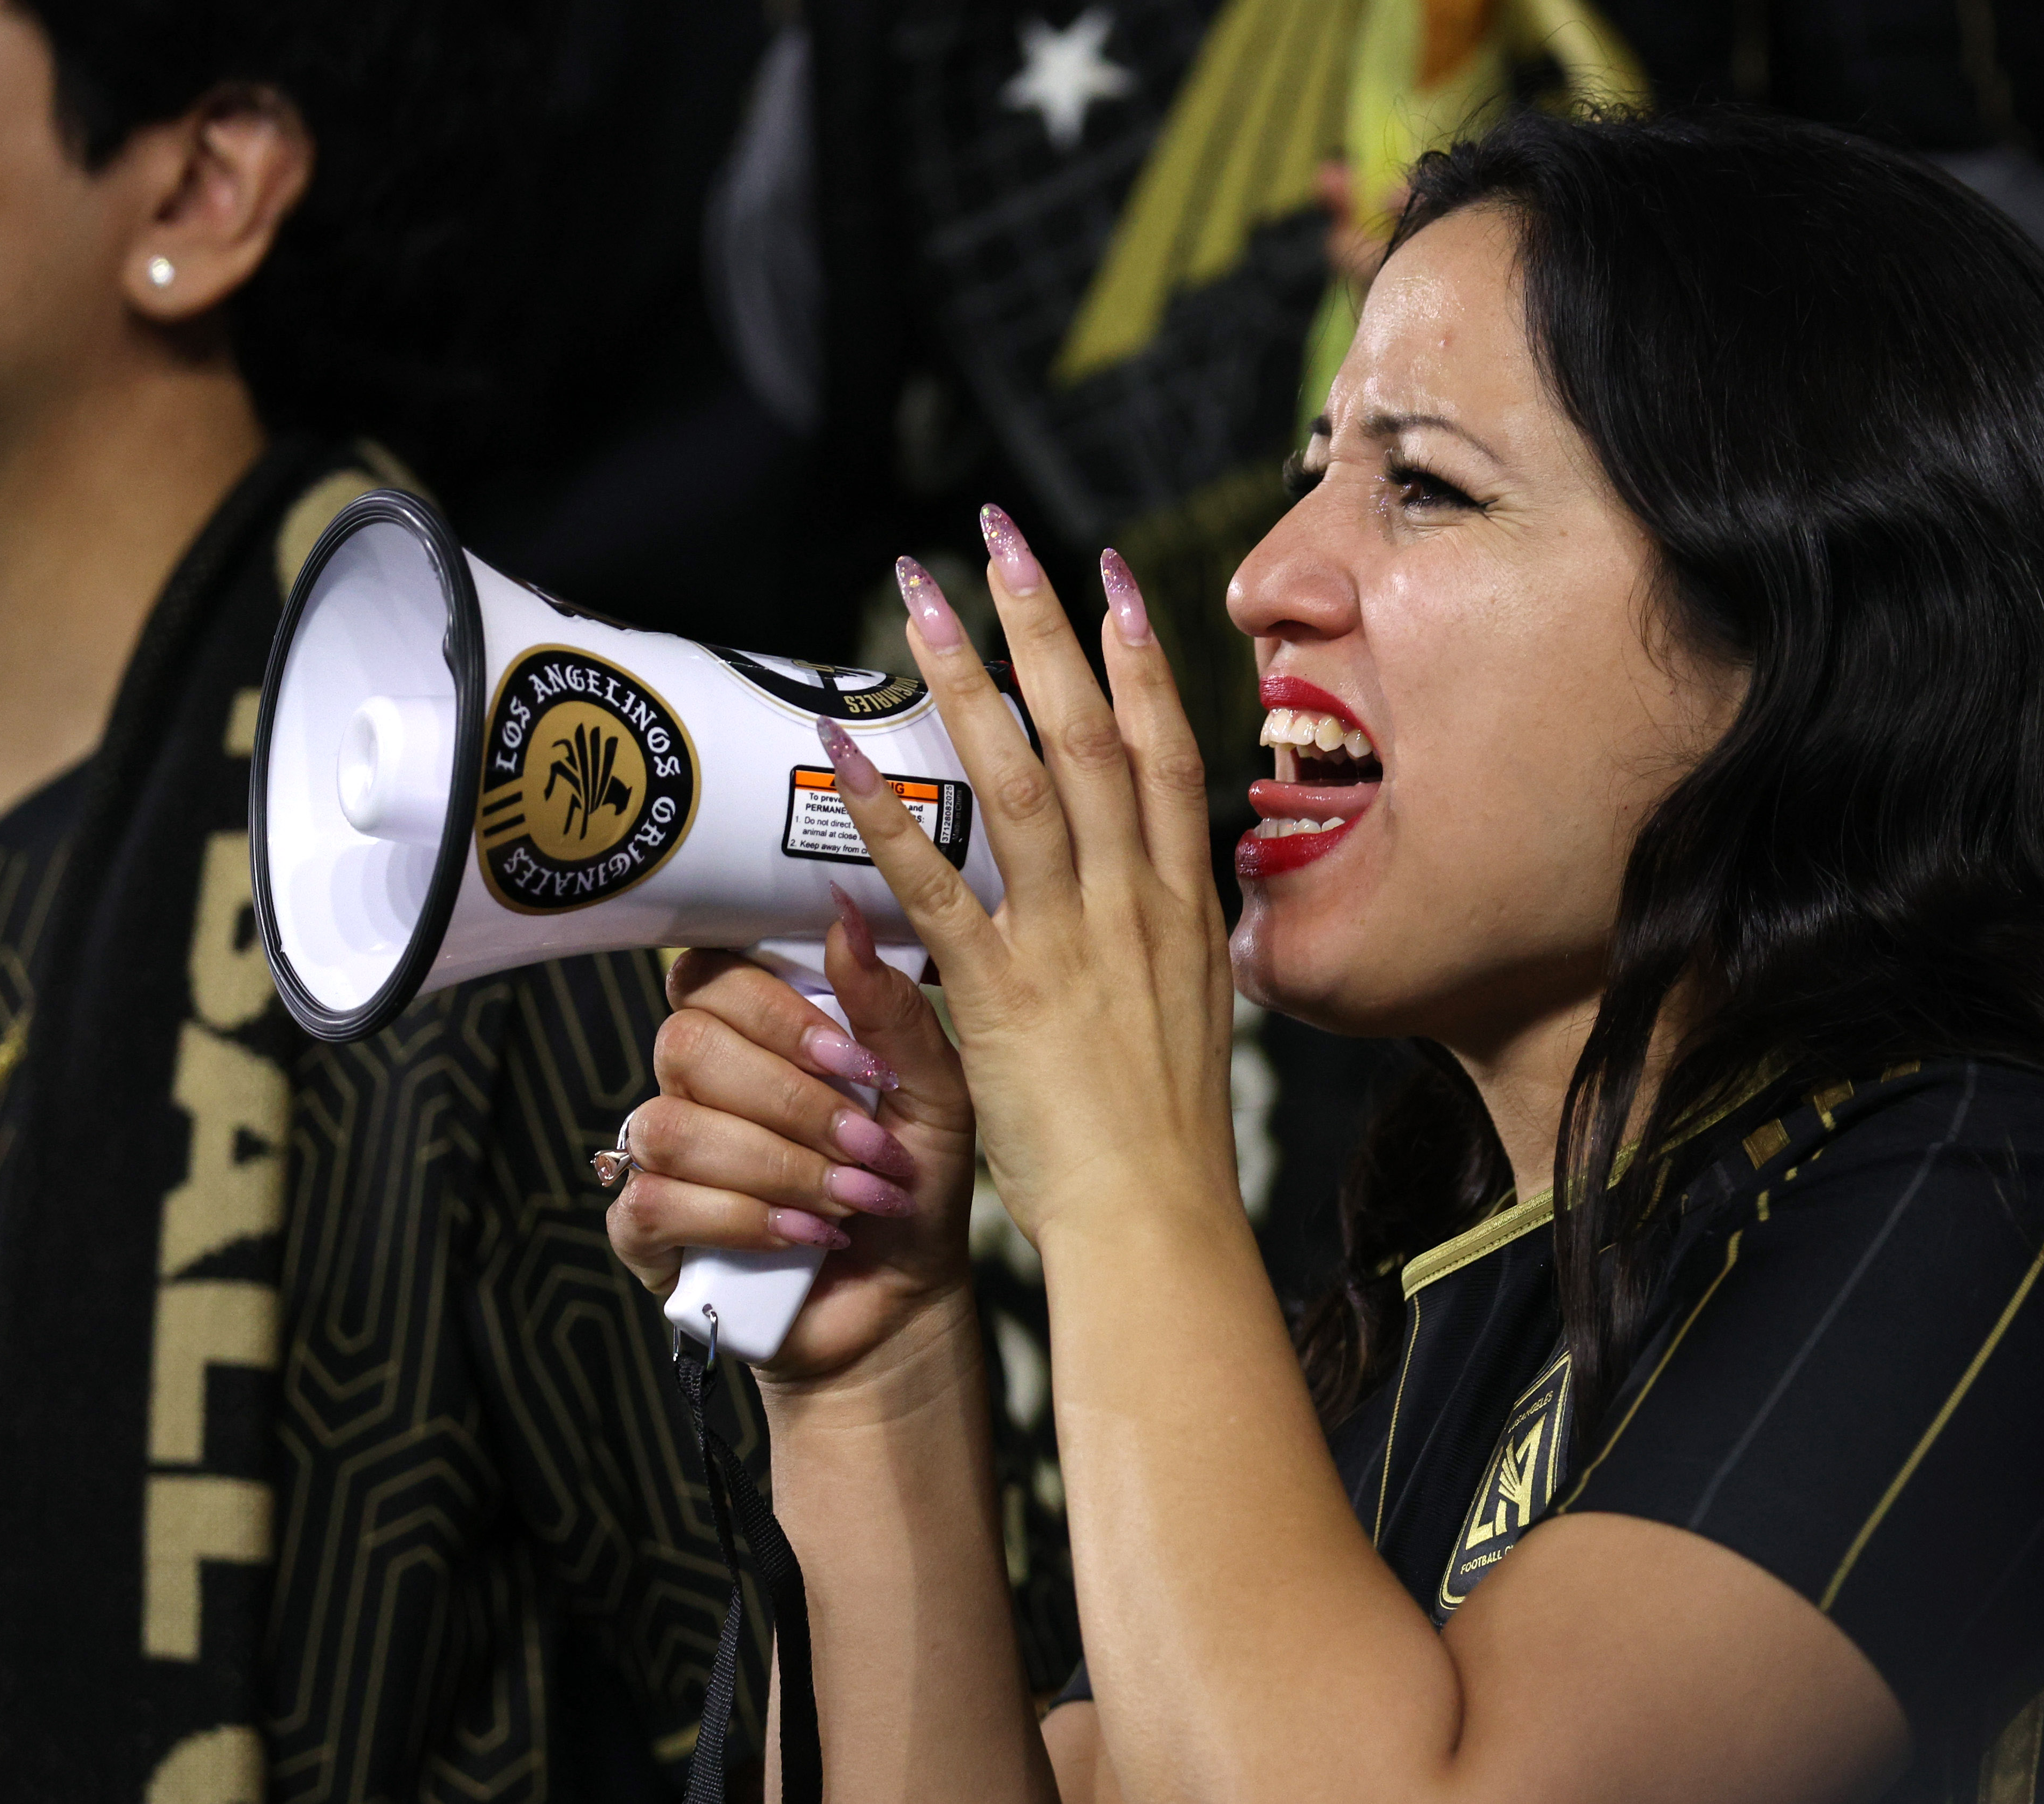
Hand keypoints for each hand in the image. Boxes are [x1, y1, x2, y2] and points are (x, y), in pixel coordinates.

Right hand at [605, 891, 979, 1387]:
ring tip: (852, 1201)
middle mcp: (695, 1082)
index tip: (854, 1059)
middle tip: (869, 1145)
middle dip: (793, 1103)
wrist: (905, 1298)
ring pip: (672, 1126)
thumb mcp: (934, 1093)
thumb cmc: (915, 1182)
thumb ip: (891, 1009)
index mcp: (753, 1031)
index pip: (711, 973)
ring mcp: (661, 1153)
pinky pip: (654, 1201)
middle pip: (687, 1044)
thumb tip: (845, 918)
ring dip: (778, 1167)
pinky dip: (742, 1219)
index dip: (775, 1011)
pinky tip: (807, 1238)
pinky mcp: (645, 1228)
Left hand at [823, 509, 1236, 1247]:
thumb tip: (1164, 884)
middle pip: (1096, 735)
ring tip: (919, 600)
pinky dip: (895, 816)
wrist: (1159, 1223)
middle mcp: (1137, 904)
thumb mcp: (1193, 1014)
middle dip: (1048, 628)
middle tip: (1003, 538)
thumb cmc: (1168, 1139)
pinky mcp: (1004, 992)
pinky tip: (850, 754)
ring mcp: (1074, 942)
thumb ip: (1168, 938)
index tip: (1114, 581)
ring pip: (1023, 781)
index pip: (1172, 753)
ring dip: (967, 680)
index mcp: (1185, 907)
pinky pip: (941, 885)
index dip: (1144, 660)